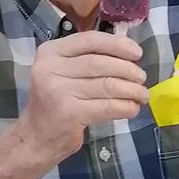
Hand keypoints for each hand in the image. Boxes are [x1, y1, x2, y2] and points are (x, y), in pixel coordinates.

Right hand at [0, 31, 148, 178]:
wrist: (36, 137)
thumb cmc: (56, 101)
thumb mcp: (64, 72)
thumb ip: (88, 58)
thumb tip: (129, 54)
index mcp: (50, 52)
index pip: (90, 40)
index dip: (118, 45)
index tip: (137, 53)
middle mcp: (50, 68)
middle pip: (101, 63)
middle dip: (128, 70)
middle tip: (141, 79)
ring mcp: (58, 91)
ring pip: (107, 85)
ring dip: (132, 90)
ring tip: (142, 94)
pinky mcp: (69, 113)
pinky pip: (107, 106)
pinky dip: (125, 107)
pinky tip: (132, 109)